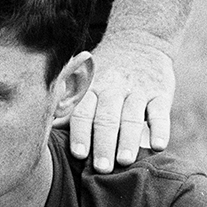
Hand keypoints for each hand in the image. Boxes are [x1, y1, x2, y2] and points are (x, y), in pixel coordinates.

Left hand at [68, 36, 175, 171]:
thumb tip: (44, 132)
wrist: (140, 39)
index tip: (80, 154)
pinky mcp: (161, 92)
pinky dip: (160, 129)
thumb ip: (69, 106)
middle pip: (107, 118)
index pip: (83, 112)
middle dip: (103, 143)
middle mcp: (113, 88)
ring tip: (125, 161)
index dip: (80, 133)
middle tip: (102, 168)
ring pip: (132, 116)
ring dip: (128, 139)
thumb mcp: (86, 82)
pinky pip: (160, 112)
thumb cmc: (105, 72)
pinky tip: (159, 146)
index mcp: (91, 88)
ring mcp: (139, 90)